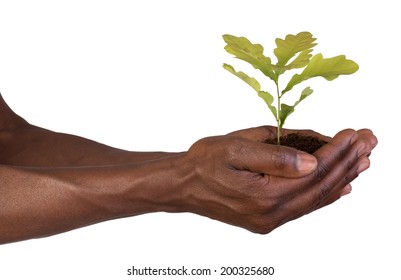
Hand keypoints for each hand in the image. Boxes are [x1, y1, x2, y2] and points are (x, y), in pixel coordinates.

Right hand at [178, 126, 376, 232]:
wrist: (183, 186)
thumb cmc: (204, 162)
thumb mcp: (235, 148)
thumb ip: (275, 156)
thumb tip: (312, 161)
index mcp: (266, 195)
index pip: (315, 172)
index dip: (338, 151)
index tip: (356, 133)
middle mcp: (272, 214)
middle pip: (321, 187)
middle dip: (347, 162)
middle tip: (369, 141)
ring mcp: (270, 219)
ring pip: (316, 198)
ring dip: (341, 177)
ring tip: (362, 160)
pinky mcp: (267, 219)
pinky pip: (304, 207)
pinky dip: (325, 194)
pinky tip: (342, 187)